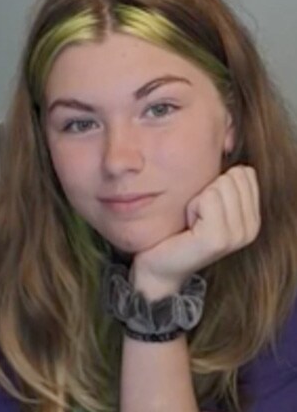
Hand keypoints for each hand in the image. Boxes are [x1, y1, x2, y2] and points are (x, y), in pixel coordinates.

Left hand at [132, 165, 259, 297]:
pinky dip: (191, 208)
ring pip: (219, 186)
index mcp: (252, 218)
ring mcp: (236, 235)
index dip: (215, 184)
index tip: (204, 209)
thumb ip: (222, 184)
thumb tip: (224, 144)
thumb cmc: (177, 232)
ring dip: (197, 200)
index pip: (244, 173)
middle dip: (206, 191)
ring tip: (191, 223)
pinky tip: (187, 227)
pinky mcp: (218, 238)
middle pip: (232, 177)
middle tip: (195, 217)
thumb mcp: (206, 204)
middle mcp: (251, 228)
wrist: (158, 267)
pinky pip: (206, 198)